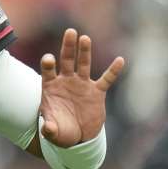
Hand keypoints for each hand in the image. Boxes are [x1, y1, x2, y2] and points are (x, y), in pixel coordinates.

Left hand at [39, 28, 124, 146]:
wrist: (78, 137)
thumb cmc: (61, 131)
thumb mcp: (54, 132)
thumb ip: (49, 129)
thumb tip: (47, 129)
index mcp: (51, 87)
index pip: (48, 71)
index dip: (48, 64)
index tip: (49, 59)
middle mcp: (66, 82)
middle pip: (67, 60)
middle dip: (68, 46)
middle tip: (70, 32)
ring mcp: (82, 85)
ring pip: (84, 64)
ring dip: (85, 51)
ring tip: (85, 39)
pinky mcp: (97, 92)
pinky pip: (107, 79)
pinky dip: (113, 71)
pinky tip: (120, 61)